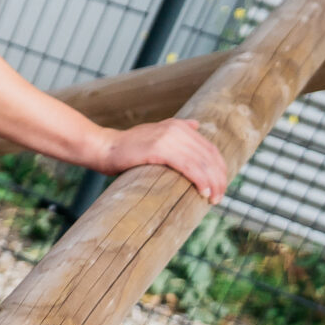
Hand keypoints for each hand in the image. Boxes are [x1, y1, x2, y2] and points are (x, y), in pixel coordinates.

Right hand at [96, 118, 226, 202]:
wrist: (103, 148)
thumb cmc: (126, 148)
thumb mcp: (155, 133)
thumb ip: (176, 129)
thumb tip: (196, 125)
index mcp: (179, 126)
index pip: (209, 148)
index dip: (219, 168)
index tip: (221, 185)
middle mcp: (177, 129)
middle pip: (209, 156)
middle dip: (219, 178)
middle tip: (220, 197)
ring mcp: (168, 138)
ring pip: (202, 163)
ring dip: (212, 183)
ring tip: (214, 199)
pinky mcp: (160, 149)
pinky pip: (188, 167)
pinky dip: (200, 180)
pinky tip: (204, 192)